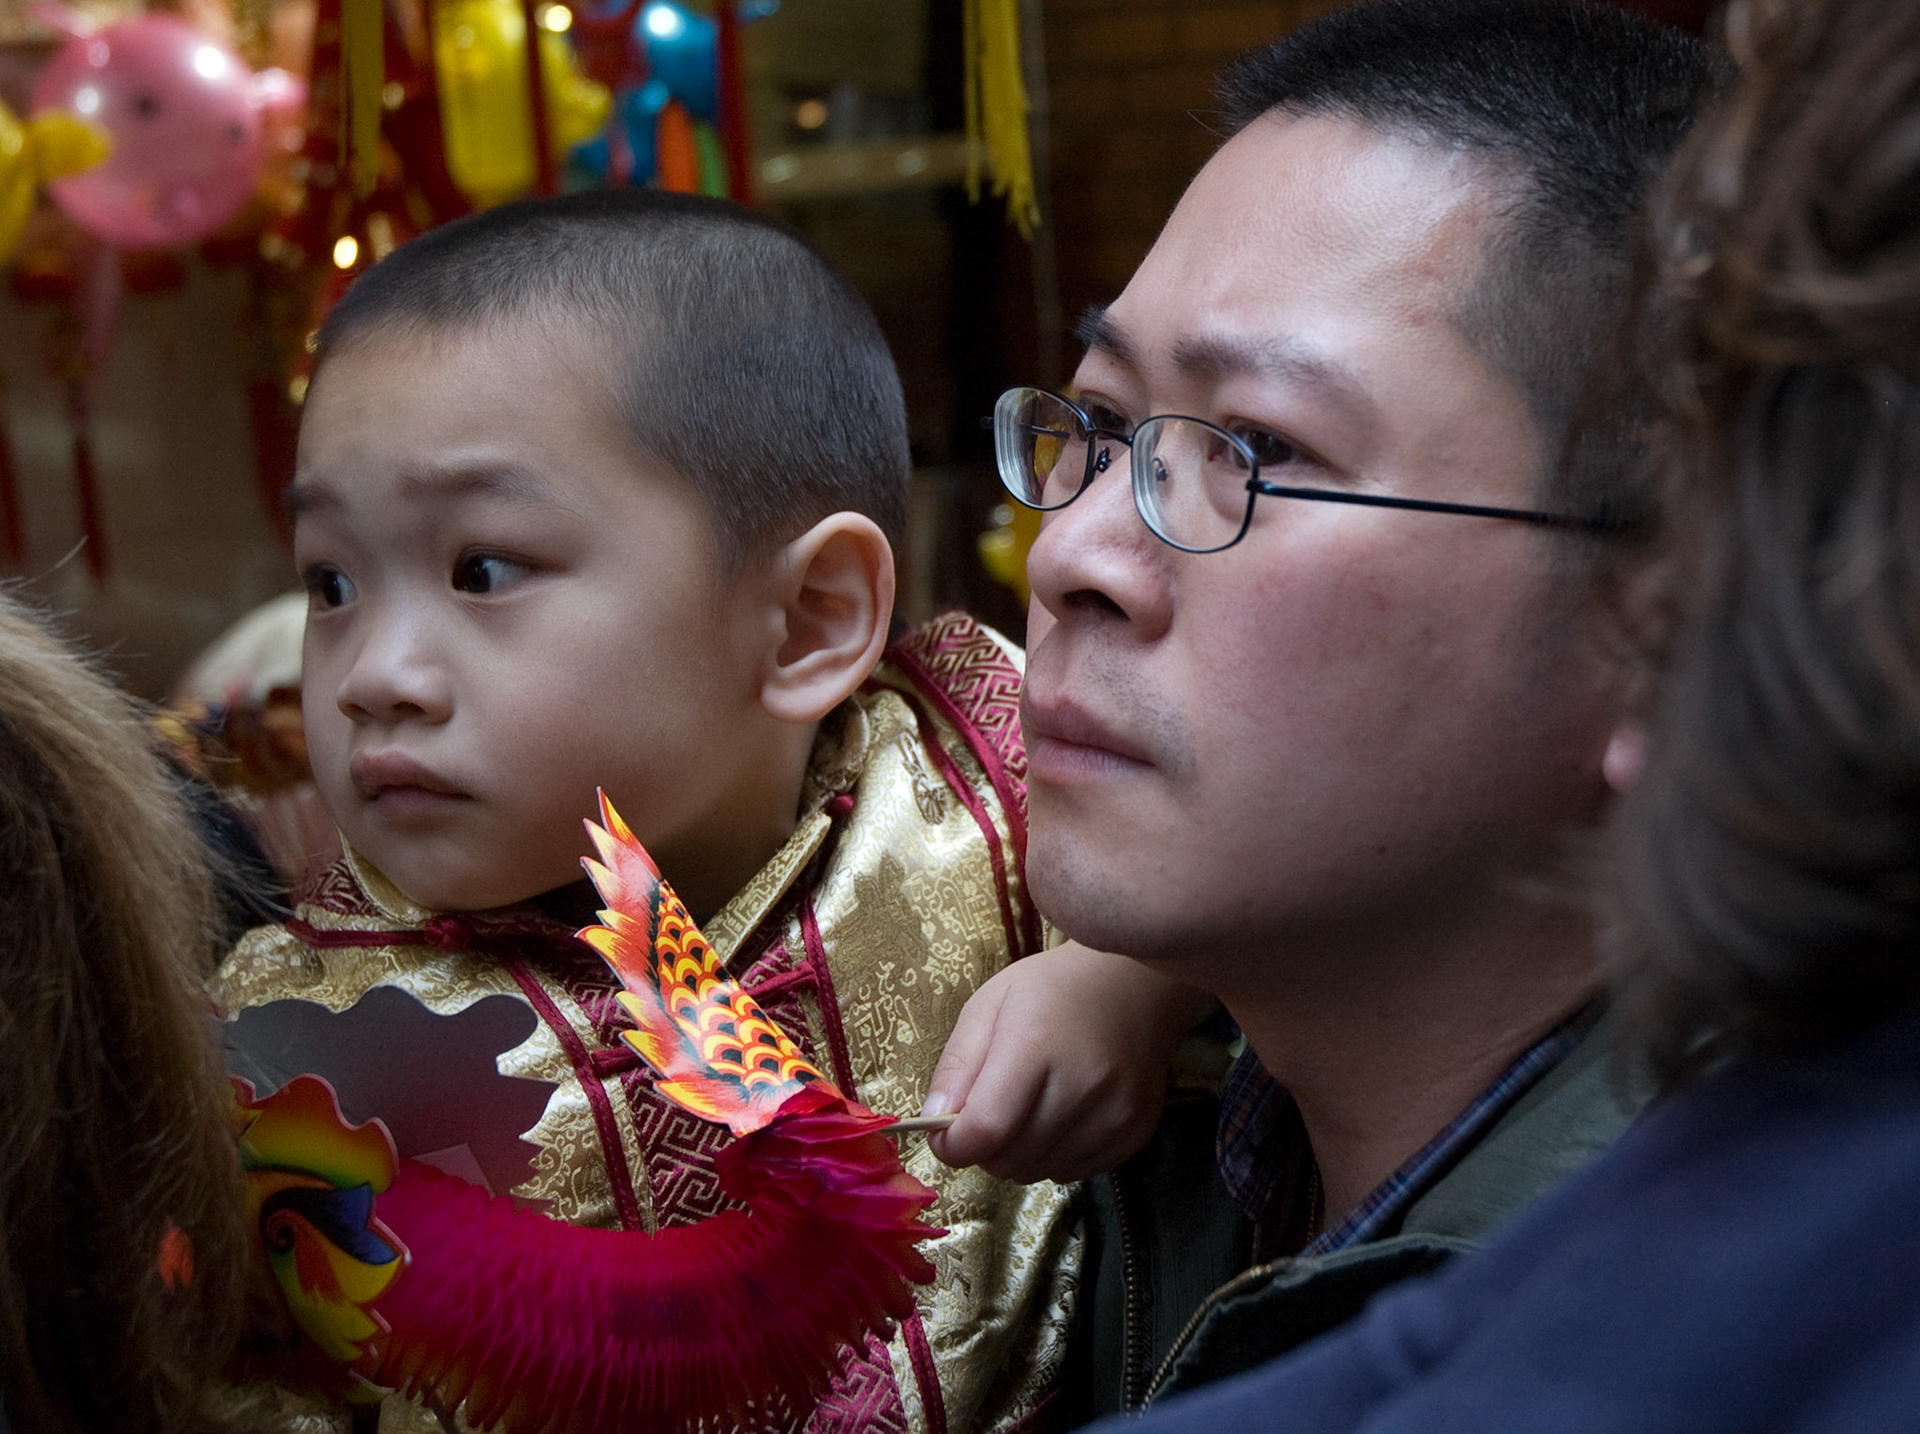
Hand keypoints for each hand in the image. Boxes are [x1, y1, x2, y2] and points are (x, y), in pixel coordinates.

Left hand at [923, 941, 1217, 1181]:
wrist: (1132, 983)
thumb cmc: (1051, 990)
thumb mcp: (988, 1006)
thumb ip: (957, 1065)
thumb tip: (934, 1122)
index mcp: (1036, 1044)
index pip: (986, 1128)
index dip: (953, 1145)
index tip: (944, 1135)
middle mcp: (1082, 1085)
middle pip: (1010, 1159)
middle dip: (985, 1147)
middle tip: (989, 1112)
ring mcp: (1115, 1113)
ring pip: (1039, 1173)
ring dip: (1019, 1154)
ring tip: (1028, 1110)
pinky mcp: (1135, 1132)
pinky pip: (1073, 1173)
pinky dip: (1054, 1156)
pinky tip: (1061, 1117)